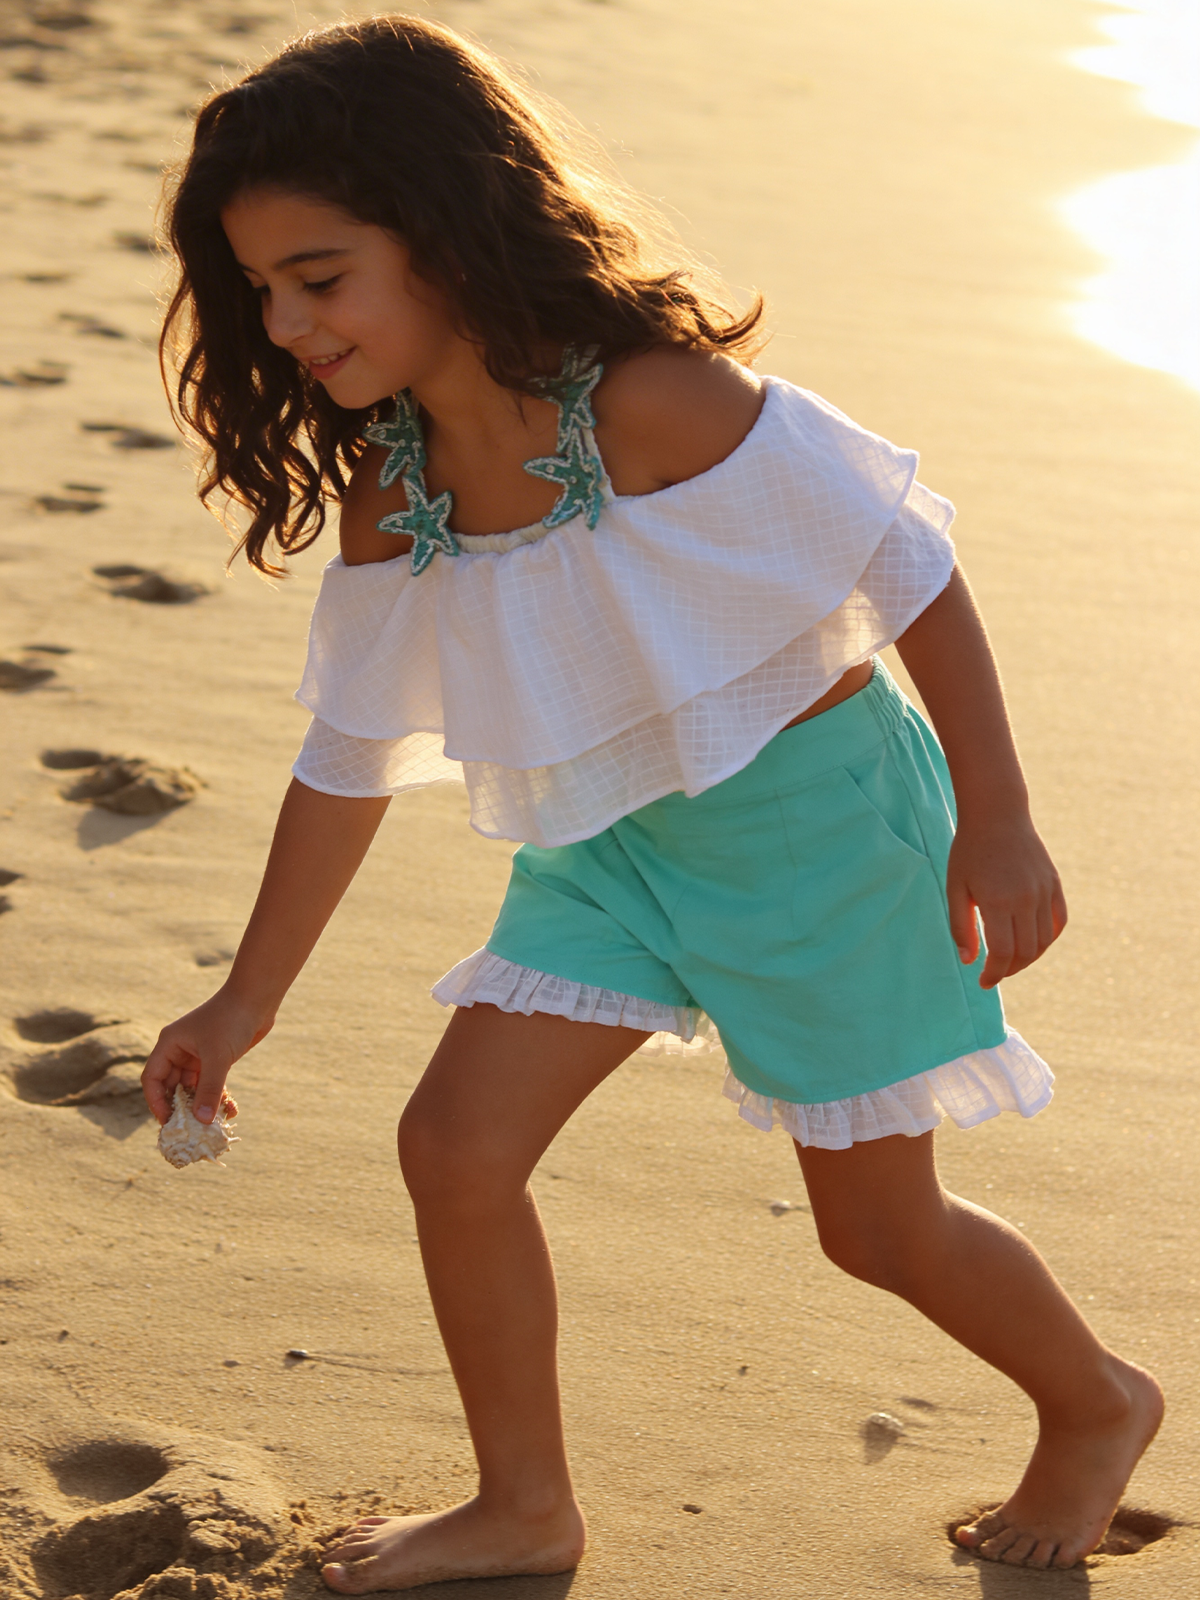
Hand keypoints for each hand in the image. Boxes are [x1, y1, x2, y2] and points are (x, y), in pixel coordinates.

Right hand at [141, 987, 273, 1125]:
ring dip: (202, 1104)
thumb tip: (202, 1120)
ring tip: (212, 1124)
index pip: (153, 1078)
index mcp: (170, 1044)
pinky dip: (218, 1096)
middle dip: (180, 1107)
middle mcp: (180, 1050)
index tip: (167, 1122)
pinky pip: (211, 1084)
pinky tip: (231, 1109)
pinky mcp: (217, 1058)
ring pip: (193, 1088)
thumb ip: (210, 1089)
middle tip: (189, 1130)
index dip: (156, 1102)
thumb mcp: (218, 1057)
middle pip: (172, 1086)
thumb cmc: (231, 1020)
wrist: (257, 999)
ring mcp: (199, 1055)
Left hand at [946, 814, 1066, 988]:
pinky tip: (1032, 944)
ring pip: (1044, 941)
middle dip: (1009, 969)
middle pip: (1025, 952)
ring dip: (1028, 958)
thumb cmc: (969, 851)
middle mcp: (1026, 898)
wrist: (997, 815)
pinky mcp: (1054, 884)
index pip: (1003, 953)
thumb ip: (960, 926)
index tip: (984, 981)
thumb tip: (969, 961)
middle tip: (994, 973)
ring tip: (1009, 961)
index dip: (994, 974)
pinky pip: (1058, 922)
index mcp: (997, 901)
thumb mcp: (955, 888)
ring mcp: (1044, 891)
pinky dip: (1048, 939)